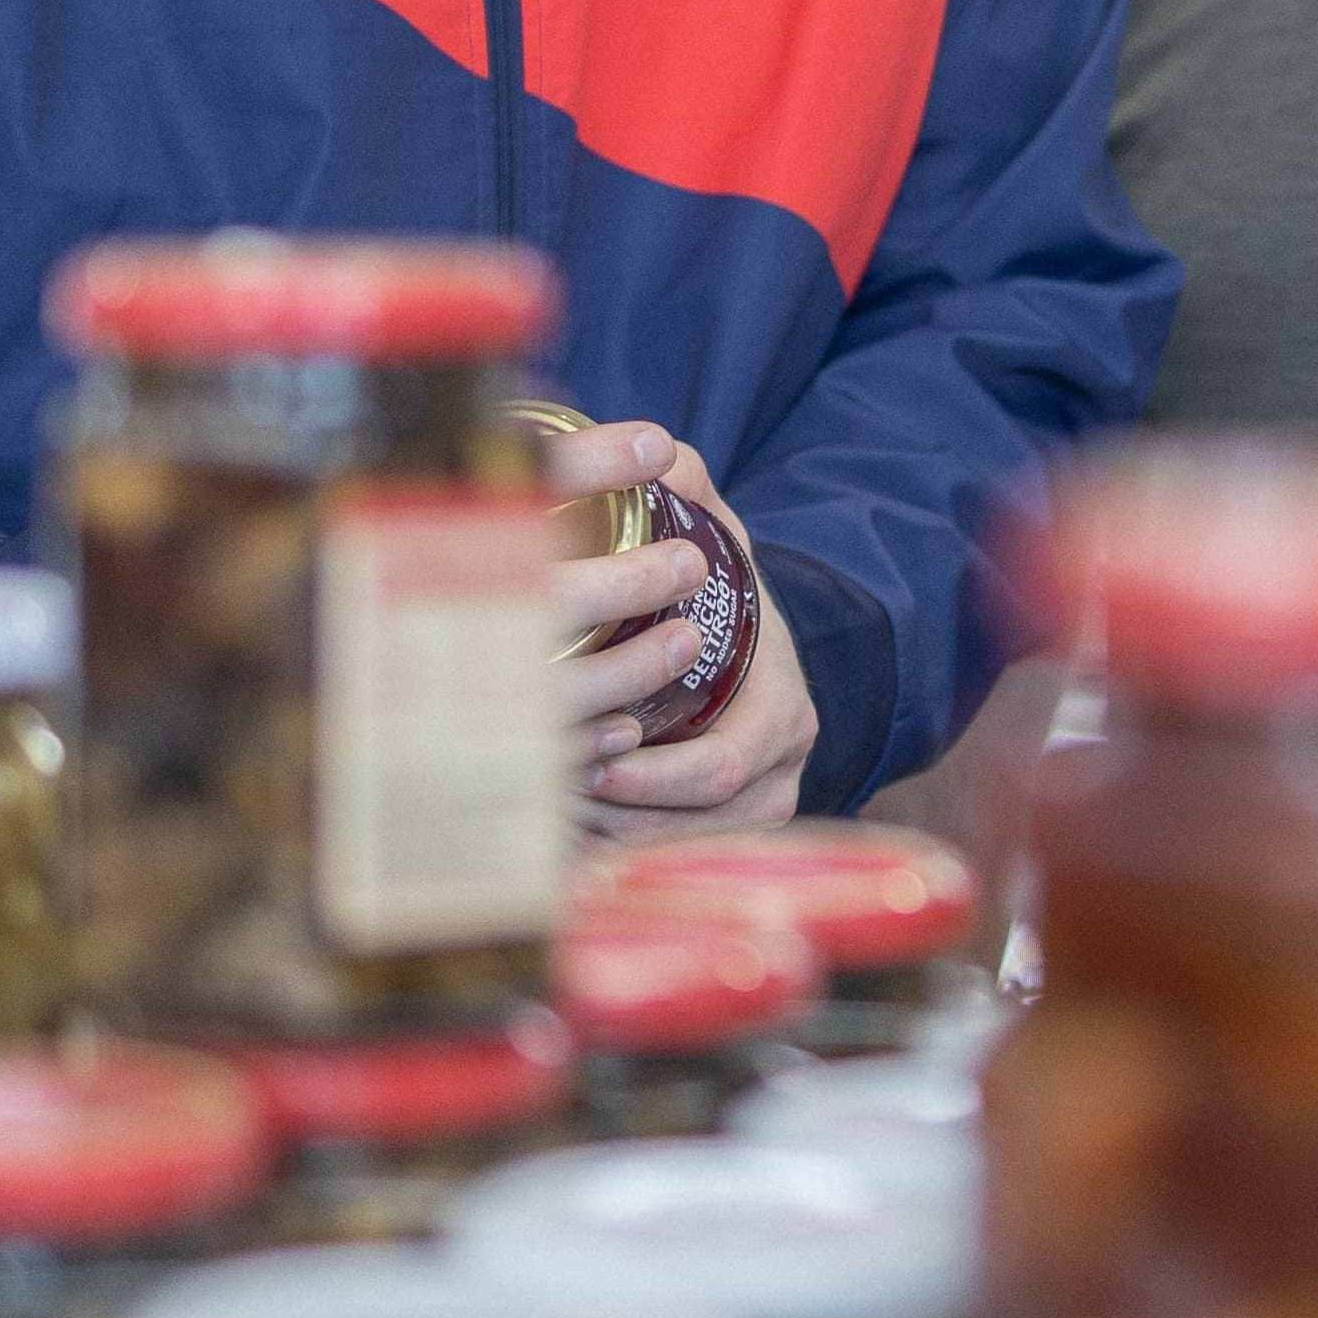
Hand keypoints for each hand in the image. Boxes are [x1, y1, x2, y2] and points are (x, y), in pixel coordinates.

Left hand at [548, 421, 818, 838]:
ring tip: (536, 813)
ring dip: (603, 841)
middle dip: (612, 815)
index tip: (585, 755)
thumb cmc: (729, 600)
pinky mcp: (727, 841)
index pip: (721, 765)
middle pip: (691, 824)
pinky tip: (552, 845)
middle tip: (543, 788)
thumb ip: (696, 501)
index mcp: (782, 709)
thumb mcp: (722, 547)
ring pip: (672, 853)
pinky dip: (607, 859)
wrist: (769, 655)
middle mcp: (778, 774)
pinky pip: (664, 866)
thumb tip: (661, 452)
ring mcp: (756, 815)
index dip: (650, 774)